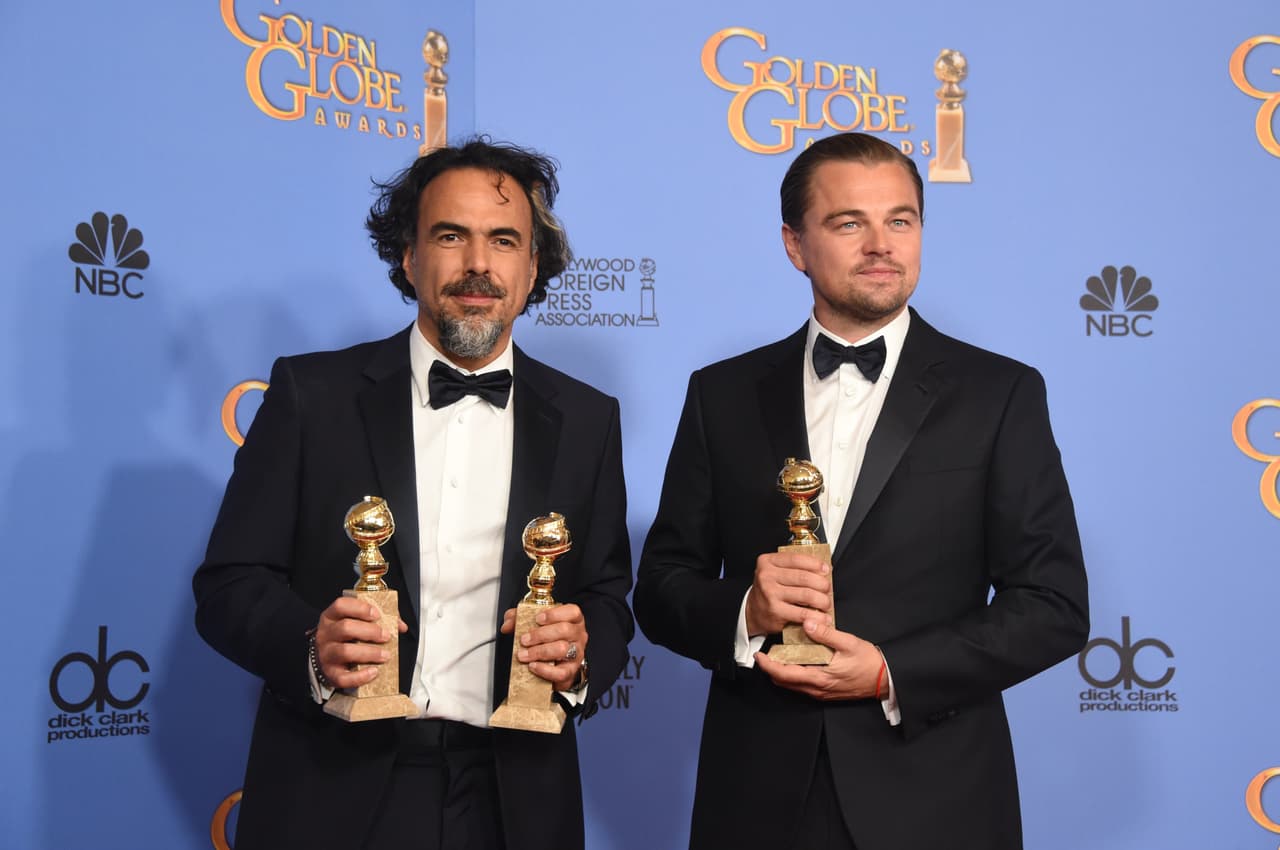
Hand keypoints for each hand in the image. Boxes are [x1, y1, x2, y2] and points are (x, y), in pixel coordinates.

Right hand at [314, 596, 407, 689]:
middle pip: (345, 628)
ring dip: (369, 653)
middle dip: (370, 631)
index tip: (377, 614)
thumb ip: (379, 620)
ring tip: (385, 655)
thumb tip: (400, 625)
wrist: (326, 658)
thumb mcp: (356, 622)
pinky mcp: (330, 673)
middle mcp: (326, 634)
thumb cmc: (346, 637)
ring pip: (345, 651)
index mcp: (331, 617)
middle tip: (386, 636)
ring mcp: (326, 654)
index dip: (360, 608)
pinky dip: (360, 676)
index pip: (341, 605)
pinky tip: (374, 672)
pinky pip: (343, 677)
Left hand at [501, 603, 586, 690]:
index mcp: (573, 619)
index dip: (554, 614)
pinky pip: (561, 672)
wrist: (556, 664)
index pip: (572, 611)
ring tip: (524, 654)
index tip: (537, 619)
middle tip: (524, 640)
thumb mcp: (534, 623)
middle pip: (564, 630)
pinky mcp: (571, 671)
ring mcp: (577, 653)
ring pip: (563, 649)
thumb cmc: (548, 639)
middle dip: (540, 635)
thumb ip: (519, 618)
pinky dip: (545, 670)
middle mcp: (578, 635)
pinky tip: (533, 666)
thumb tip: (507, 624)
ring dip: (539, 651)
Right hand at [744, 551, 830, 636]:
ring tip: (825, 603)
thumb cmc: (768, 590)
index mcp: (767, 562)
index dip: (815, 563)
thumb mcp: (775, 572)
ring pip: (806, 594)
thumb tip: (821, 569)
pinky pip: (802, 613)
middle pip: (804, 577)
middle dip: (822, 584)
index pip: (796, 559)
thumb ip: (793, 567)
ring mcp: (770, 593)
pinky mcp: (775, 611)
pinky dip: (817, 616)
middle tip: (827, 589)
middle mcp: (767, 576)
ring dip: (822, 600)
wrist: (752, 612)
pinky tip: (822, 618)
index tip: (825, 569)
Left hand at [754, 619, 883, 701]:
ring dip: (782, 672)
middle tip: (766, 653)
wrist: (885, 679)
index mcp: (819, 678)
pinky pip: (802, 686)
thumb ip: (827, 633)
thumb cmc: (868, 662)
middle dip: (771, 669)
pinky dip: (793, 675)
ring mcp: (820, 693)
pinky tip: (797, 661)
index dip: (768, 666)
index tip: (759, 655)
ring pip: (792, 685)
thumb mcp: (849, 643)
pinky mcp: (825, 693)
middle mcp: (816, 689)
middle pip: (783, 683)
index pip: (784, 675)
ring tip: (779, 655)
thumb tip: (807, 623)